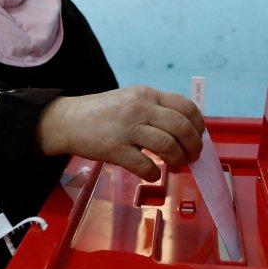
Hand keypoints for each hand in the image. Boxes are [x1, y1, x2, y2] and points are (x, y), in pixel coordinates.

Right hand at [36, 86, 204, 179]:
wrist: (69, 120)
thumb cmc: (104, 113)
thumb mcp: (132, 100)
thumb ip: (156, 110)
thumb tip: (186, 131)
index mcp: (147, 94)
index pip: (185, 107)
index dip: (198, 125)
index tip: (199, 137)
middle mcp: (140, 108)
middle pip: (181, 128)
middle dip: (193, 147)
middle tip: (192, 157)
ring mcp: (127, 128)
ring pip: (167, 146)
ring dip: (177, 161)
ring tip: (175, 166)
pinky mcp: (114, 149)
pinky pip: (145, 165)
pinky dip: (154, 173)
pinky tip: (152, 173)